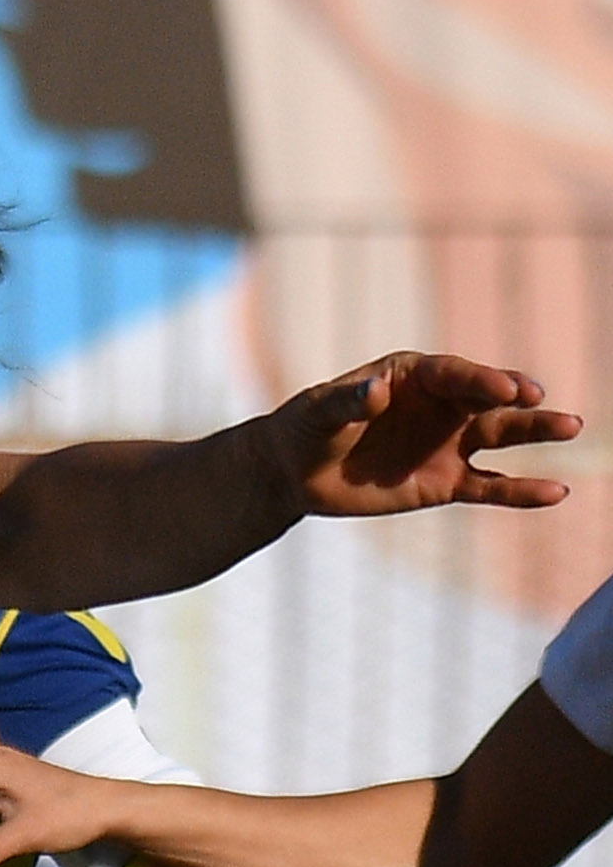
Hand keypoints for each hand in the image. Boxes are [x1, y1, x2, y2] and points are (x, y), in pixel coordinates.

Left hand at [266, 353, 580, 517]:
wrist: (296, 472)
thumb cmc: (306, 428)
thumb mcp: (317, 412)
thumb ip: (346, 402)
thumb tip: (375, 390)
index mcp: (412, 376)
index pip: (452, 374)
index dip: (478, 380)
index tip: (504, 388)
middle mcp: (440, 406)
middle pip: (486, 399)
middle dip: (514, 397)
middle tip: (538, 398)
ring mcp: (448, 444)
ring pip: (501, 436)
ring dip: (535, 431)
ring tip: (571, 426)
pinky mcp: (448, 483)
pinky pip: (491, 486)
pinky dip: (521, 490)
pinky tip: (555, 492)